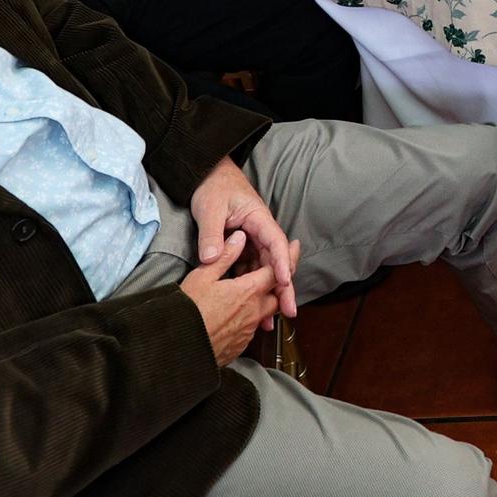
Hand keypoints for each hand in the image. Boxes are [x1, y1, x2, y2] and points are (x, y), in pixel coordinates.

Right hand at [180, 232, 281, 364]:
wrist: (178, 349)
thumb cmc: (188, 309)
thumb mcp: (203, 276)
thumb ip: (225, 256)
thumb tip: (240, 237)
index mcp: (249, 291)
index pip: (276, 271)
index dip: (288, 257)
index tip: (295, 246)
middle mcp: (255, 312)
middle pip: (275, 295)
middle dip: (277, 283)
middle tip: (274, 273)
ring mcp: (248, 332)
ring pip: (265, 314)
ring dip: (264, 303)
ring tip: (255, 295)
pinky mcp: (239, 346)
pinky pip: (252, 329)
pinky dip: (251, 319)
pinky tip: (239, 316)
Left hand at [191, 157, 298, 319]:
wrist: (208, 175)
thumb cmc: (213, 187)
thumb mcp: (210, 209)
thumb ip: (211, 234)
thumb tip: (210, 259)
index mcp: (259, 219)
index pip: (276, 242)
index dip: (283, 263)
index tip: (285, 282)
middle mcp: (260, 231)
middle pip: (276, 261)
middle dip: (284, 287)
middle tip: (289, 311)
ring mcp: (252, 240)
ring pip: (264, 269)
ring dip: (268, 293)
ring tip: (270, 320)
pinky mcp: (243, 247)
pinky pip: (249, 269)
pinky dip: (252, 287)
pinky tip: (252, 306)